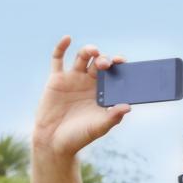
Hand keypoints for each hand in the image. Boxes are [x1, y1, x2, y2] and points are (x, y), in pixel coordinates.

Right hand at [32, 36, 129, 158]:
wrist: (54, 142)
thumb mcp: (99, 128)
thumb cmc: (79, 137)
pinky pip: (58, 59)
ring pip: (82, 58)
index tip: (124, 63)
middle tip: (107, 64)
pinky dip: (62, 47)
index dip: (119, 66)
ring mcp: (73, 79)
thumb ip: (113, 117)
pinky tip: (67, 39)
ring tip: (93, 52)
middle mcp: (90, 83)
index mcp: (103, 92)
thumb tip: (128, 106)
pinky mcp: (56, 79)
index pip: (114, 74)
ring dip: (89, 51)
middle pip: (100, 63)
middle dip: (105, 60)